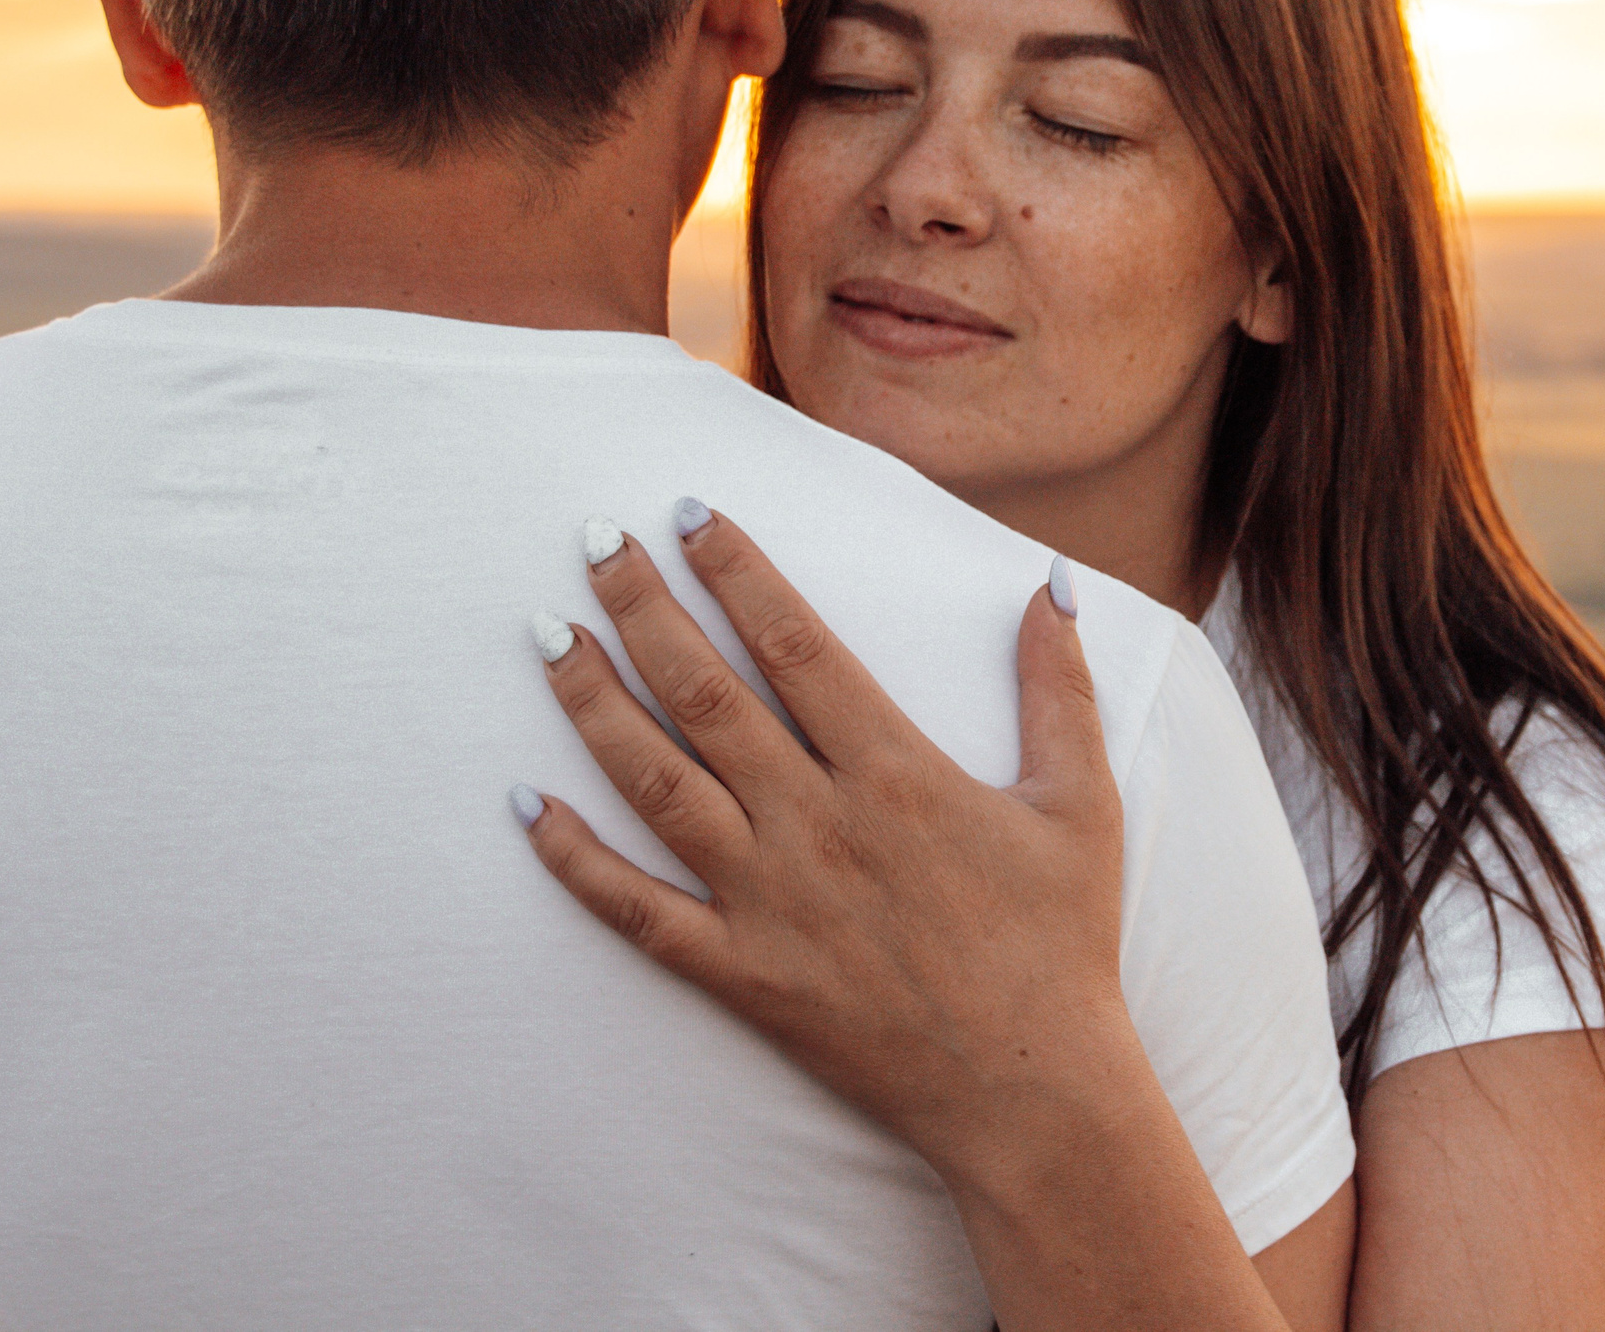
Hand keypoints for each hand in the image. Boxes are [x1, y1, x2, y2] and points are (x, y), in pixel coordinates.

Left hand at [515, 505, 1134, 1185]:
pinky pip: (635, 912)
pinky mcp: (741, 975)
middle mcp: (817, 824)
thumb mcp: (1081, 802)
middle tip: (593, 542)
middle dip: (642, 608)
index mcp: (895, 771)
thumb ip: (1058, 688)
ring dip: (592, 704)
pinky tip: (524, 807)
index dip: (737, 569)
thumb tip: (1049, 584)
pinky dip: (574, 861)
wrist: (1030, 1092)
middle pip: (705, 692)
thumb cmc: (1061, 943)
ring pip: (656, 783)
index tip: (688, 513)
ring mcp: (769, 901)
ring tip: (548, 636)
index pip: (794, 641)